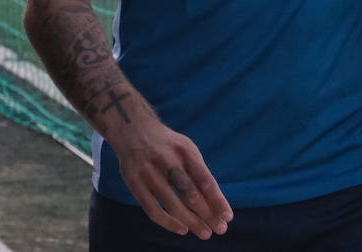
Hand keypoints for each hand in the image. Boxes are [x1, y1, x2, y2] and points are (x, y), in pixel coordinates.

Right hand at [111, 120, 231, 238]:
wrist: (133, 130)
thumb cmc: (168, 146)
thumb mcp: (187, 149)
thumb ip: (199, 172)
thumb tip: (216, 203)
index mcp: (185, 150)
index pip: (204, 179)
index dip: (217, 200)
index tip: (227, 216)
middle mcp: (167, 160)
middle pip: (190, 193)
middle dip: (207, 214)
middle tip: (220, 229)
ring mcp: (149, 172)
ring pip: (172, 204)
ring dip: (191, 222)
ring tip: (204, 233)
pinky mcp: (134, 183)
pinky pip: (152, 208)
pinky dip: (168, 222)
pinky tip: (182, 229)